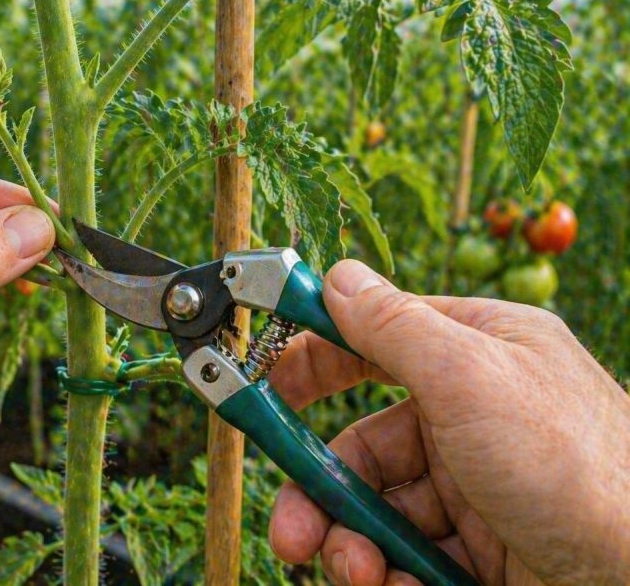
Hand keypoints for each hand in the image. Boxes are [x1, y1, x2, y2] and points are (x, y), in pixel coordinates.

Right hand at [267, 260, 629, 585]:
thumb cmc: (575, 463)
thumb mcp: (470, 375)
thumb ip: (392, 326)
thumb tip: (336, 278)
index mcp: (477, 354)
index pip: (375, 342)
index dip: (314, 359)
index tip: (261, 380)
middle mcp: (472, 418)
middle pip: (364, 447)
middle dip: (320, 491)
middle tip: (292, 532)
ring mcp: (477, 488)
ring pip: (379, 510)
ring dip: (350, 544)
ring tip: (353, 570)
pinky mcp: (481, 551)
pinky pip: (409, 557)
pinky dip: (391, 576)